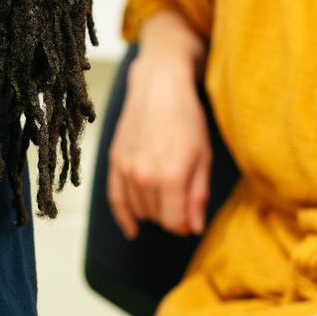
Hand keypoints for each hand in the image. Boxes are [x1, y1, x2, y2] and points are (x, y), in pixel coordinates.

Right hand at [106, 51, 212, 238]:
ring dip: (152, 211)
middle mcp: (144, 176)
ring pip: (139, 210)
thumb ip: (197, 196)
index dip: (185, 225)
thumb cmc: (187, 119)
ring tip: (165, 196)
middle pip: (157, 217)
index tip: (190, 219)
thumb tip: (194, 228)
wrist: (158, 86)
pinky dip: (123, 216)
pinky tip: (132, 229)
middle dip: (171, 215)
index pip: (175, 222)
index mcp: (171, 176)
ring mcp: (126, 169)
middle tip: (181, 199)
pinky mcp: (114, 161)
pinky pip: (115, 199)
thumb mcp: (202, 157)